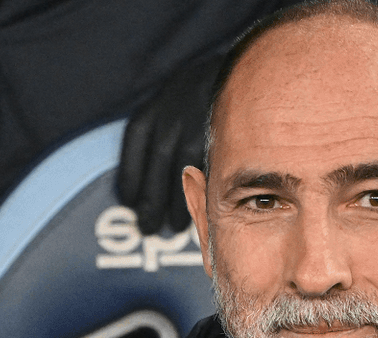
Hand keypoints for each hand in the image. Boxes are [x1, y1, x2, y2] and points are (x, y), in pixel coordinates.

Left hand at [118, 51, 221, 235]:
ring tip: (173, 225)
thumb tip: (148, 177)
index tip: (128, 199)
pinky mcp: (222, 137)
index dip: (129, 175)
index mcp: (160, 103)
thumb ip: (162, 126)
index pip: (135, 140)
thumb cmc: (208, 92)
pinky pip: (209, 172)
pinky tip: (202, 209)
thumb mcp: (178, 95)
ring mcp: (200, 124)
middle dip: (150, 200)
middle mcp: (175, 113)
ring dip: (176, 203)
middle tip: (147, 227)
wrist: (250, 71)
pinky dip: (204, 194)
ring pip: (182, 171)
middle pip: (157, 164)